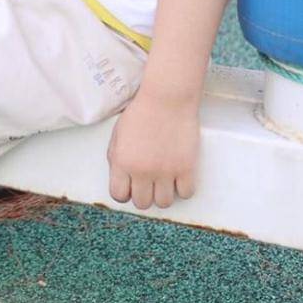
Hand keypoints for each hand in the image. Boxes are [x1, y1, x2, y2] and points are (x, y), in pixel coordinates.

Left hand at [106, 90, 199, 209]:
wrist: (166, 98)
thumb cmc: (141, 113)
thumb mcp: (118, 135)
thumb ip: (116, 158)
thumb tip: (121, 177)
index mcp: (122, 162)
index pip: (119, 196)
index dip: (124, 193)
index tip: (130, 186)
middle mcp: (142, 171)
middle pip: (142, 203)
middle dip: (144, 195)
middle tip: (148, 183)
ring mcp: (165, 172)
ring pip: (164, 203)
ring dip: (163, 194)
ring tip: (164, 181)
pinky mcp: (186, 168)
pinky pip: (186, 193)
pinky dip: (183, 188)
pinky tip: (179, 177)